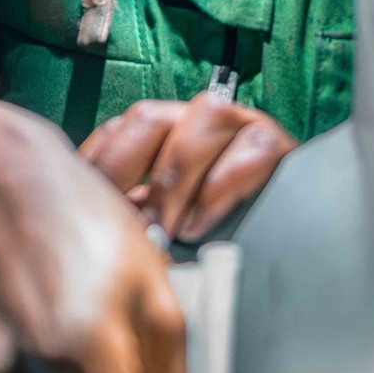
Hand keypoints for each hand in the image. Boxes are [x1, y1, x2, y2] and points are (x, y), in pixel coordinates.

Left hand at [79, 94, 296, 242]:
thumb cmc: (208, 244)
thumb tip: (86, 214)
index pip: (118, 130)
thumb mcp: (157, 227)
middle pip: (151, 116)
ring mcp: (241, 127)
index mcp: (162, 134)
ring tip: (170, 230)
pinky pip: (251, 148)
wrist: (287, 257)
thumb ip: (128, 211)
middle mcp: (197, 121)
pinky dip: (219, 187)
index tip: (89, 212)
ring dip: (177, 179)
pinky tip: (202, 224)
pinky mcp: (278, 147)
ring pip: (204, 116)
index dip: (101, 168)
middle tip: (129, 227)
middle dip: (131, 172)